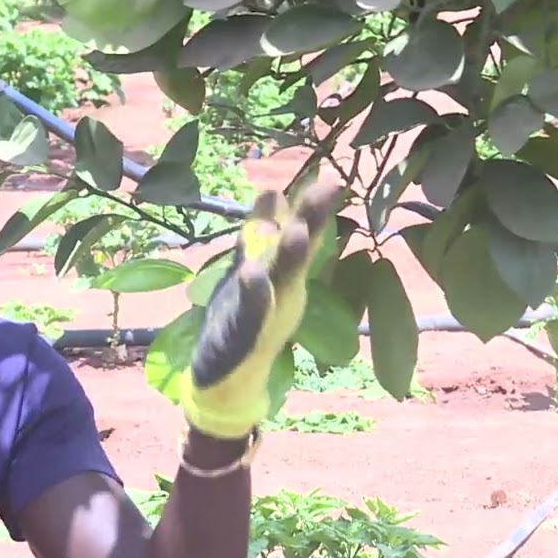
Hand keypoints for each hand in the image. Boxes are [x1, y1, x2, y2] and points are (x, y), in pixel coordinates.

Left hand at [180, 182, 337, 439]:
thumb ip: (261, 234)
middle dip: (311, 221)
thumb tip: (273, 190)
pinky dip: (255, 295)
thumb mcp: (250, 270)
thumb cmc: (240, 320)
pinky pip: (251, 314)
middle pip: (298, 252)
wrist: (226, 380)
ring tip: (296, 230)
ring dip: (288, 258)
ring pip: (281, 282)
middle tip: (330, 187)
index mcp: (283, 275)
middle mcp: (282, 292)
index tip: (330, 177)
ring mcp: (266, 316)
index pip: (300, 233)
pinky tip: (255, 274)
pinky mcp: (244, 338)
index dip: (312, 207)